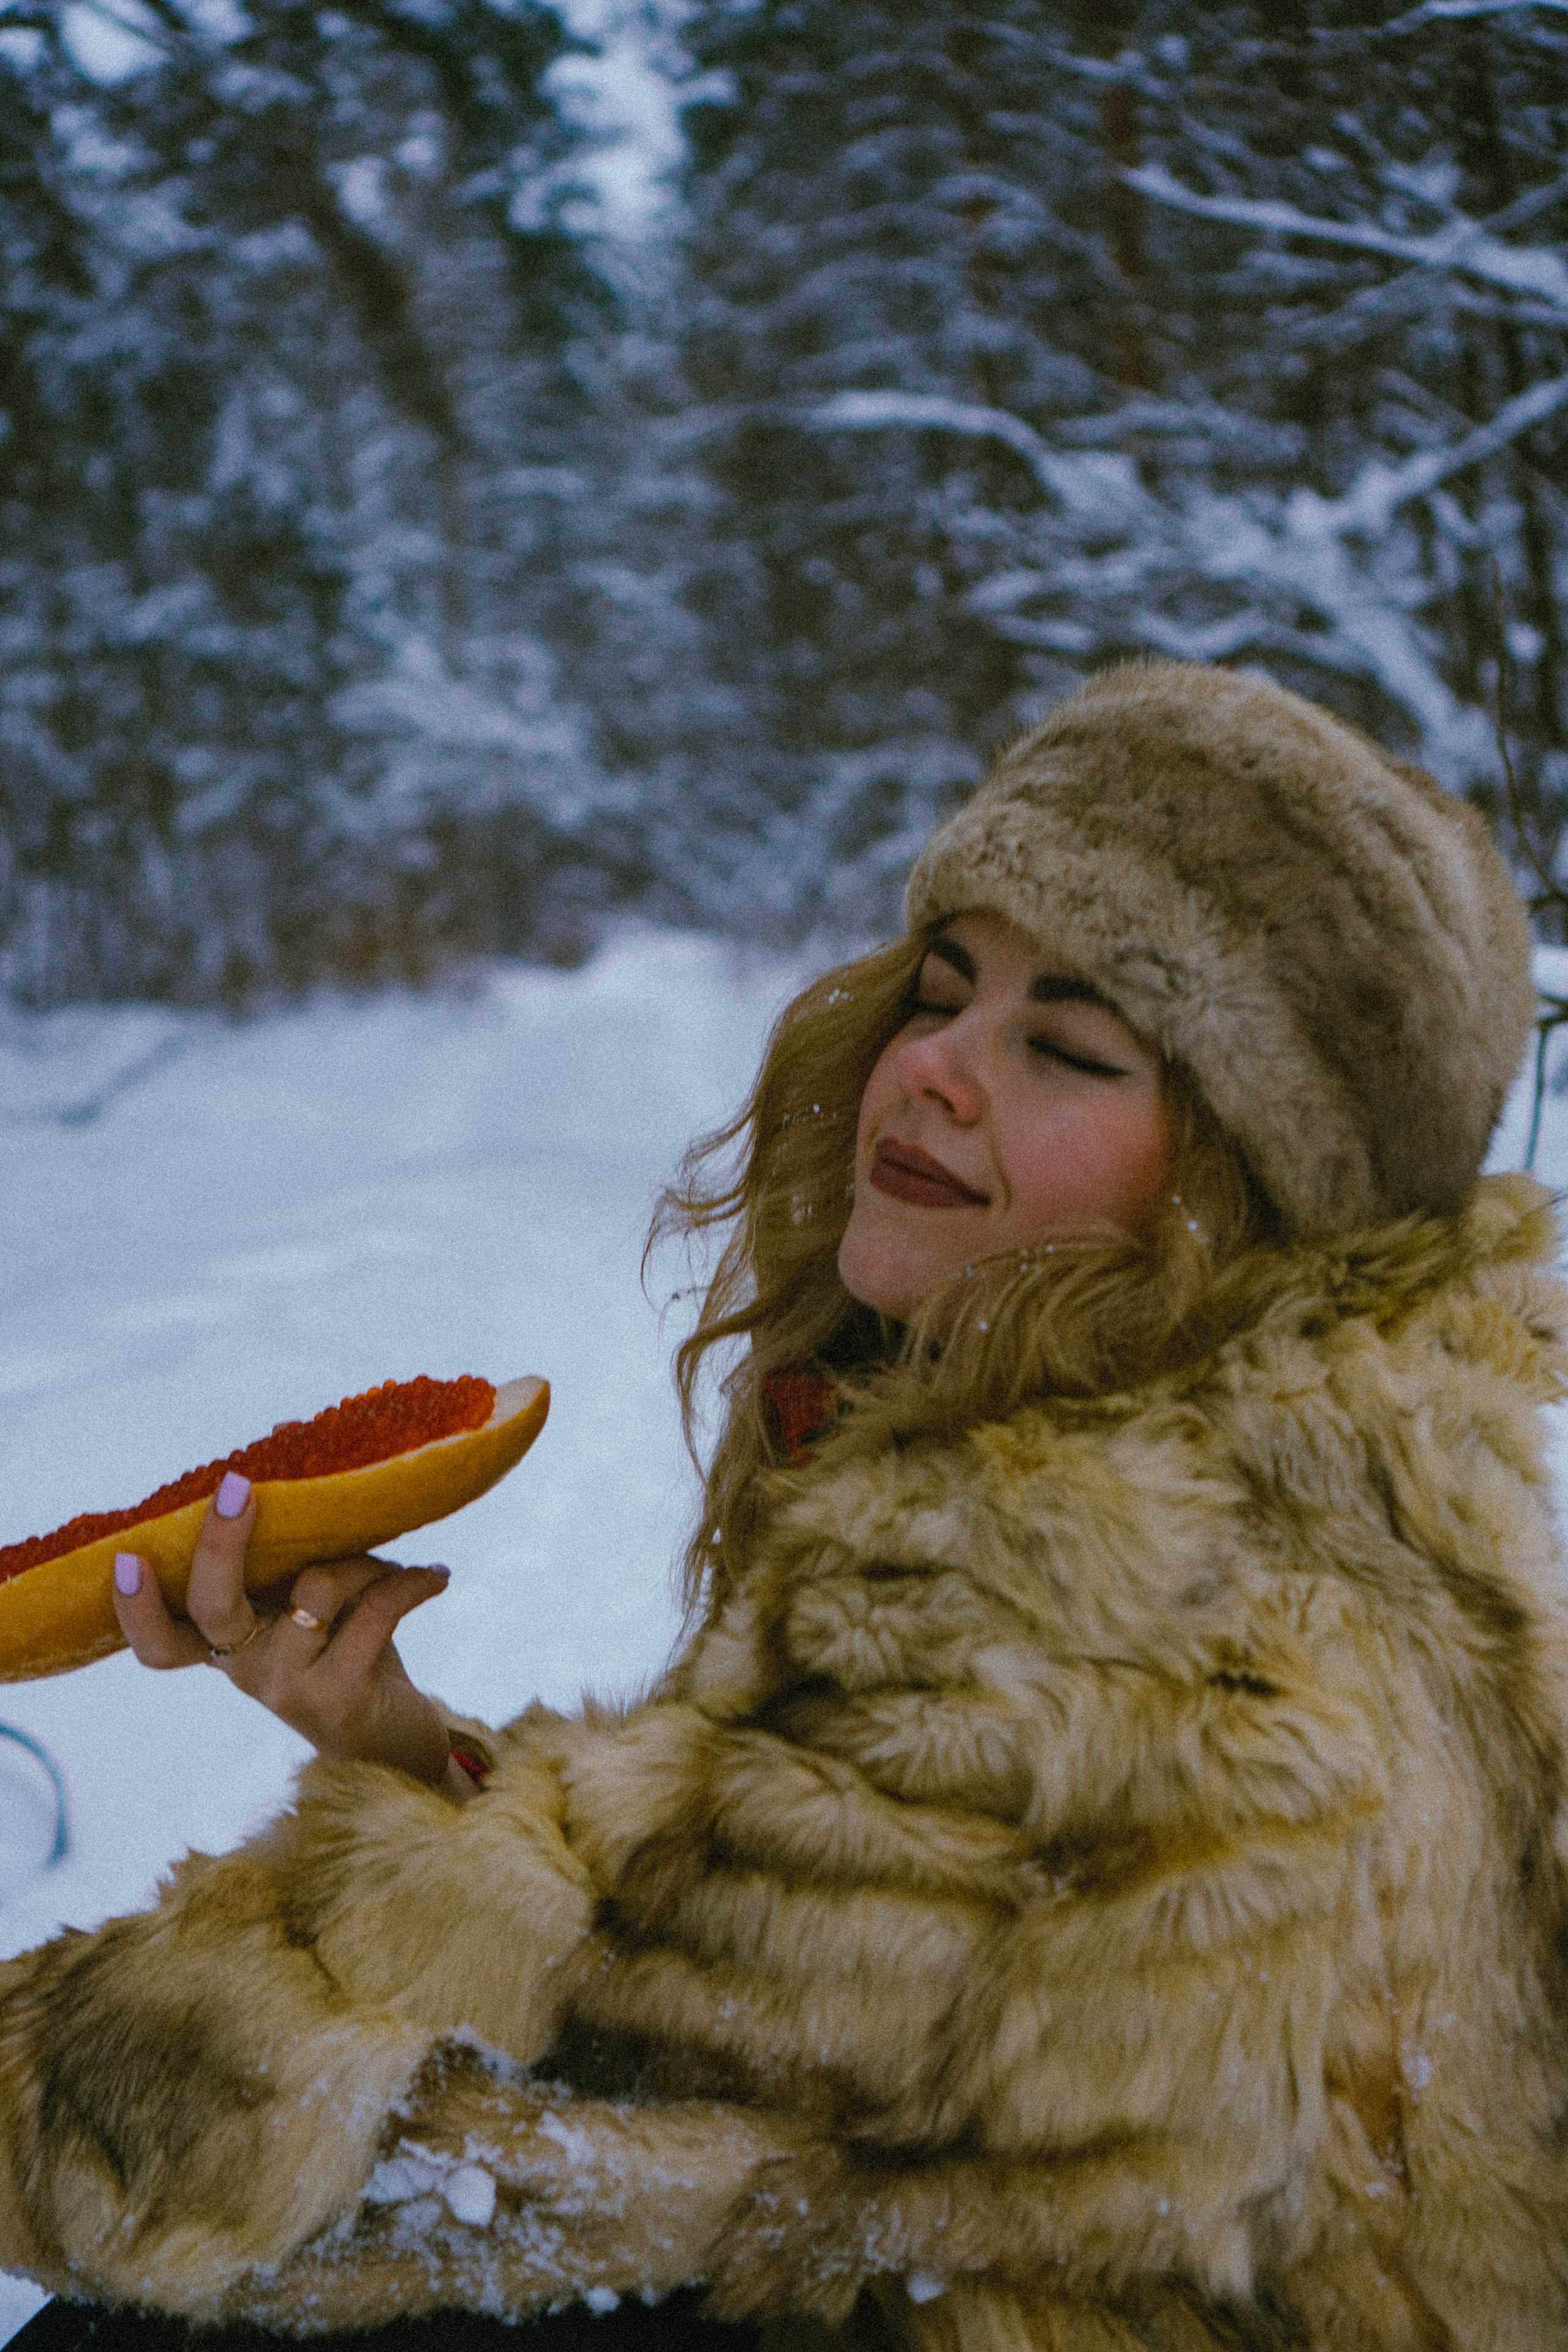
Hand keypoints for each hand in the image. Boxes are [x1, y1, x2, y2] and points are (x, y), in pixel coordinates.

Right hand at [111, 1472, 469, 1792]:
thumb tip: (292, 1467)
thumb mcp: (312, 1615)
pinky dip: (412, 1582)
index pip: (160, 1644)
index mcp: (230, 1649)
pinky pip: (375, 1611)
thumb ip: (291, 1569)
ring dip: (367, 1561)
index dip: (136, 1607)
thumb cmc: (351, 1660)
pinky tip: (436, 1576)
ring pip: (317, 1586)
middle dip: (221, 1543)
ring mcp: (289, 1689)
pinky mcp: (341, 1698)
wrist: (399, 1745)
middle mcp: (247, 1673)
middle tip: (237, 1488)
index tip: (124, 1558)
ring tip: (399, 1568)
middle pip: (213, 1607)